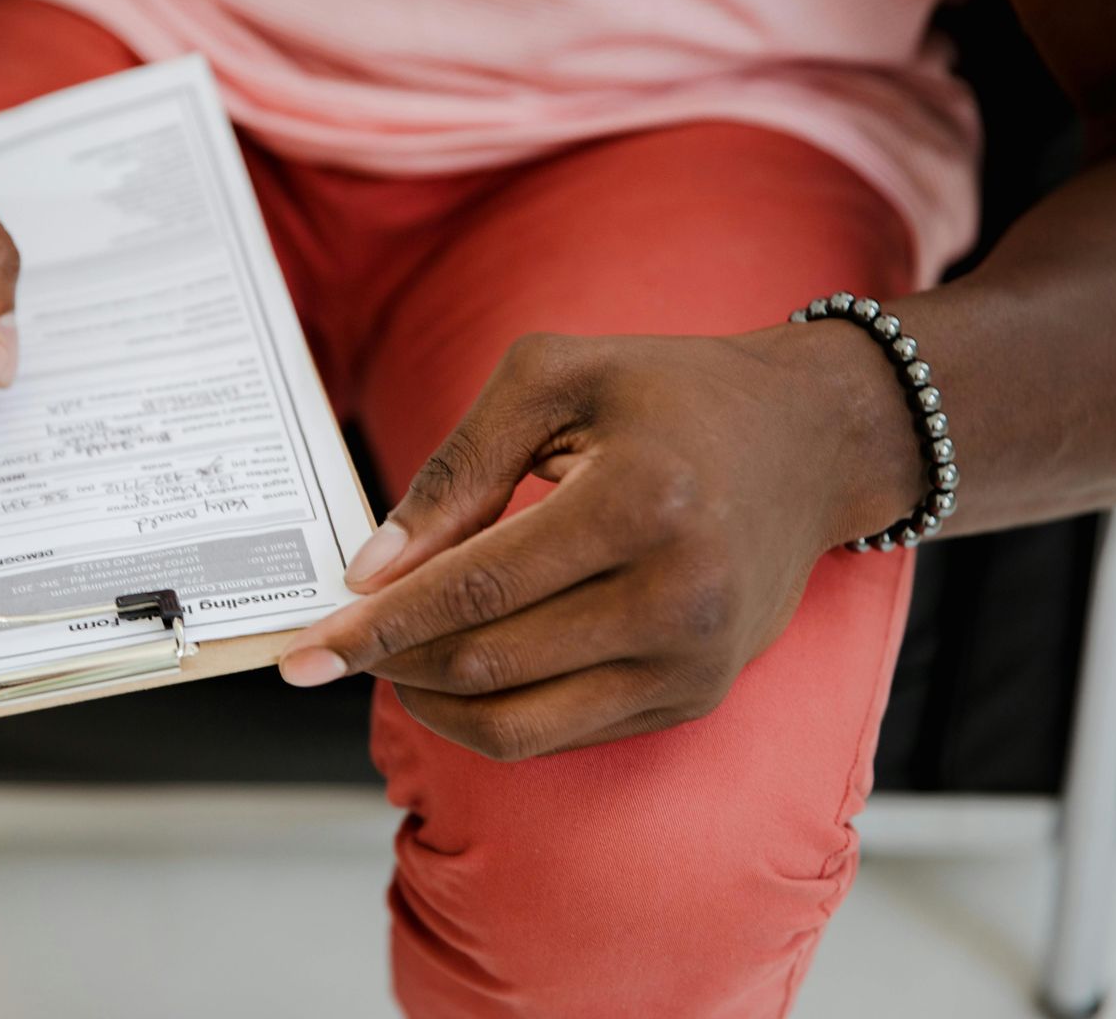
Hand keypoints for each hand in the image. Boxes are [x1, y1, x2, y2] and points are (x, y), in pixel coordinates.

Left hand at [277, 327, 921, 759]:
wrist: (812, 439)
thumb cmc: (669, 394)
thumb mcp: (552, 380)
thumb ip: (455, 467)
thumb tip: (371, 568)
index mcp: (639, 503)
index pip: (476, 589)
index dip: (378, 625)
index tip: (302, 649)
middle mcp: (677, 597)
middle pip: (488, 662)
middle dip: (390, 661)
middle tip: (333, 641)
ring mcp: (692, 663)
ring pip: (517, 723)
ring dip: (430, 699)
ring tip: (390, 654)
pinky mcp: (693, 698)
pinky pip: (560, 735)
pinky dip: (488, 712)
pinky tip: (456, 667)